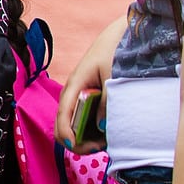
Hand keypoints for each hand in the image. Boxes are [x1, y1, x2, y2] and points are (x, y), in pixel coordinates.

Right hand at [56, 14, 125, 151]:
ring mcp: (79, 97)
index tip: (77, 146)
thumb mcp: (114, 78)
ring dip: (86, 137)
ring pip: (74, 125)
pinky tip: (107, 132)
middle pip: (64, 124)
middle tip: (100, 146)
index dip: (66, 134)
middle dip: (77, 141)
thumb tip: (102, 126)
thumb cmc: (115, 53)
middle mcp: (73, 94)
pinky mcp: (88, 99)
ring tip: (106, 140)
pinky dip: (92, 130)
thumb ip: (108, 102)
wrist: (119, 37)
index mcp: (75, 85)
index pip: (63, 115)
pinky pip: (84, 120)